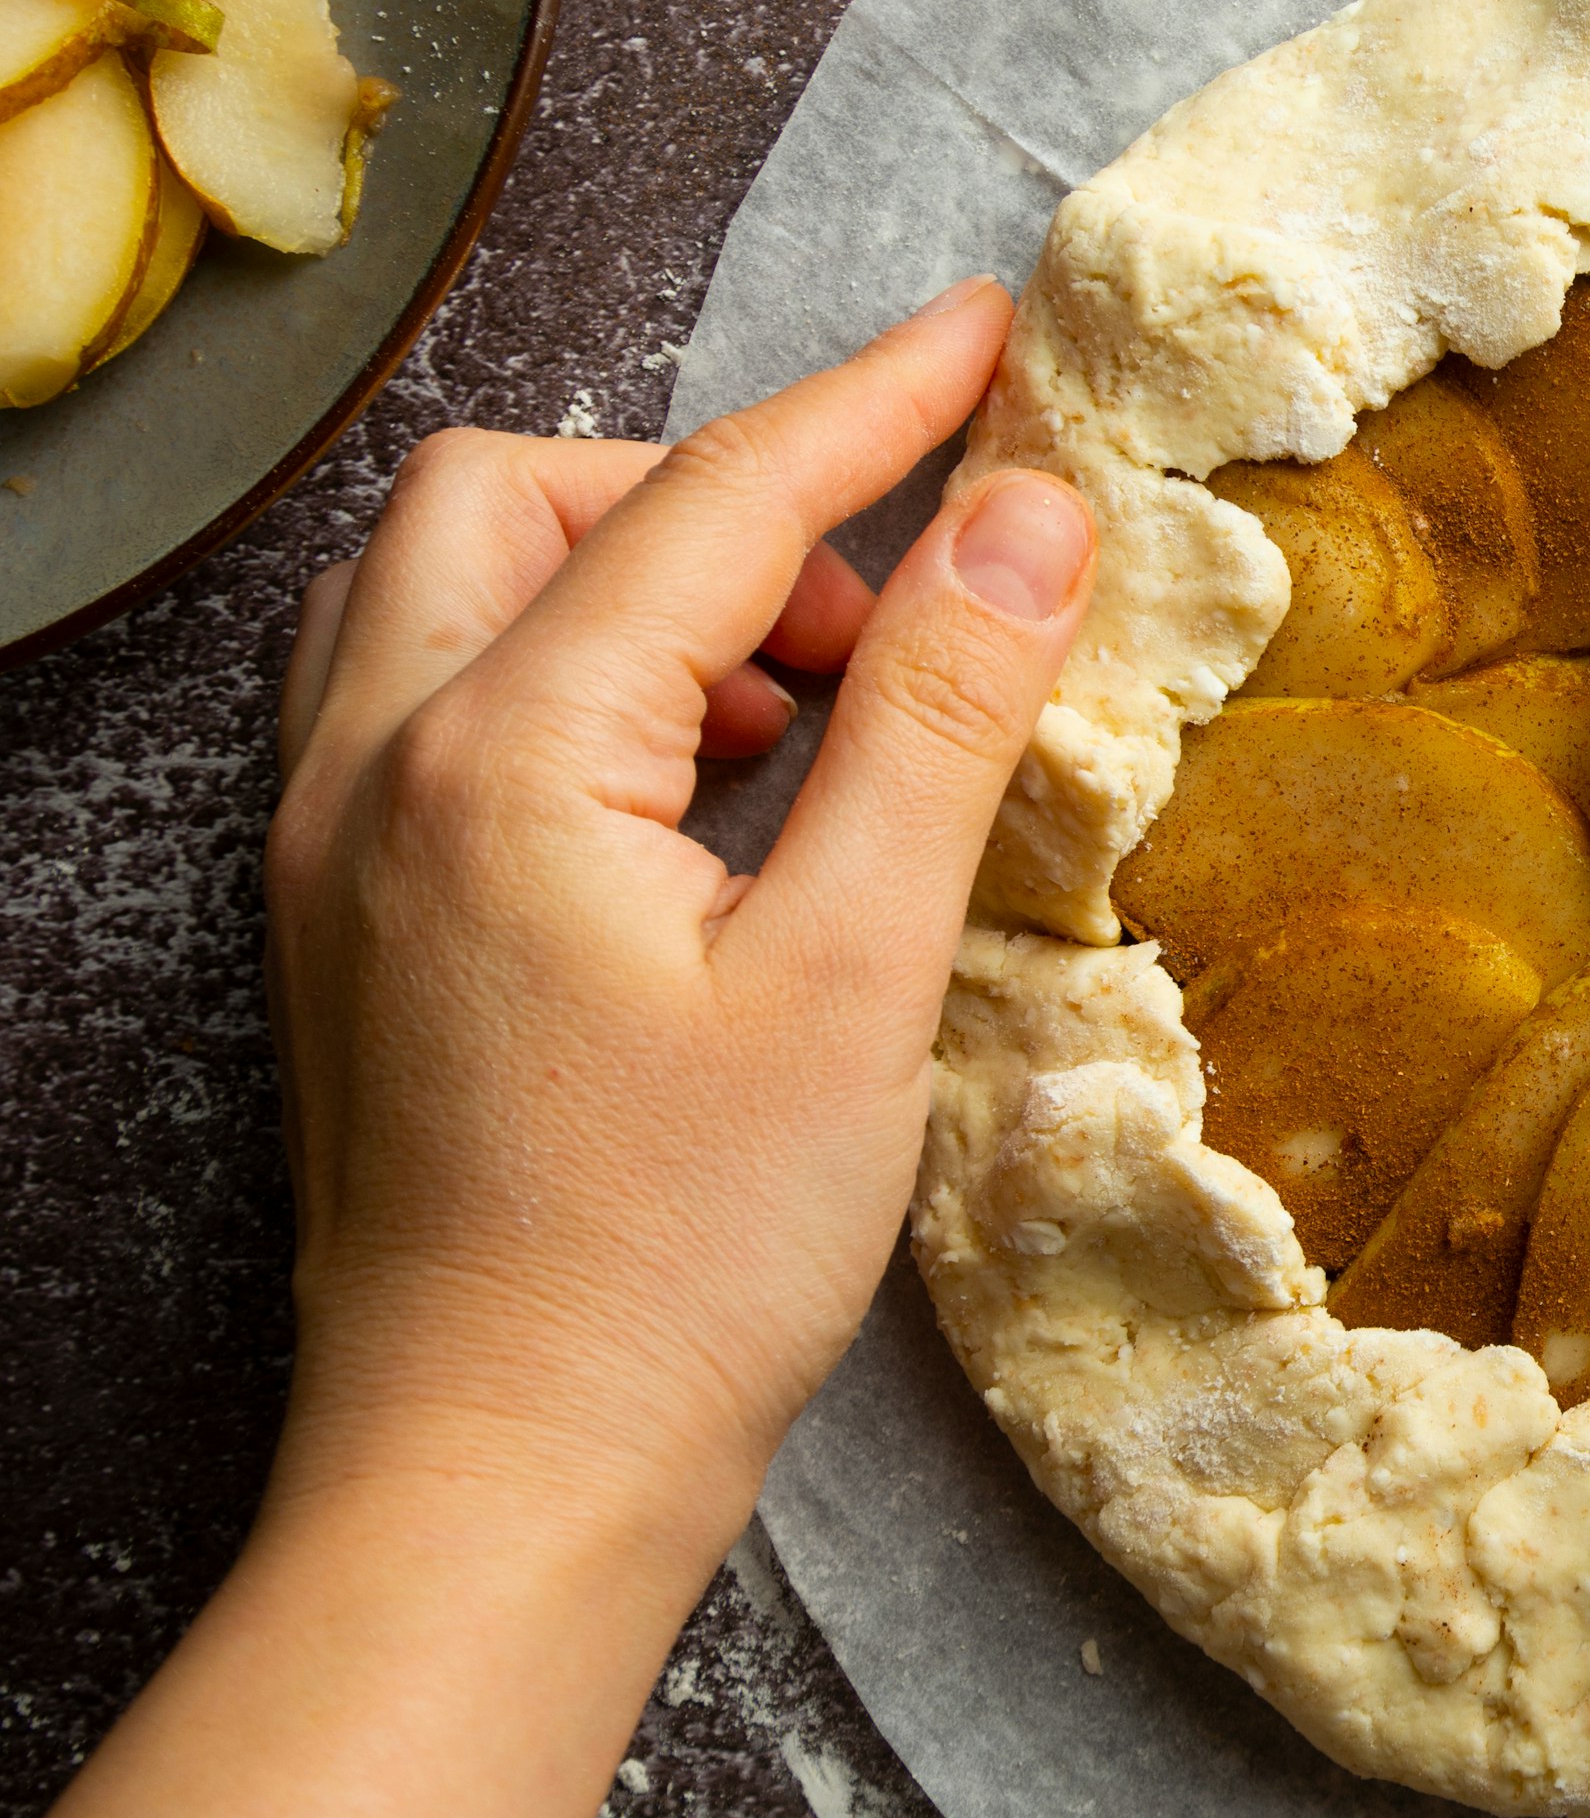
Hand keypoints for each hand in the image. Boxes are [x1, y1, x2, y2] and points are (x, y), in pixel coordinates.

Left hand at [0, 282, 1093, 1817]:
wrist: (497, 1481)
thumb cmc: (676, 1256)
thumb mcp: (857, 973)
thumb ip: (938, 717)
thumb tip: (1031, 514)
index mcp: (498, 755)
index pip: (709, 500)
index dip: (874, 406)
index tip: (997, 336)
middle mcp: (370, 766)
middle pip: (524, 497)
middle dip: (718, 497)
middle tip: (887, 613)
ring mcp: (330, 849)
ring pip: (452, 590)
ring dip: (630, 585)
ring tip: (803, 717)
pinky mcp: (344, 927)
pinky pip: (432, 703)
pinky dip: (570, 684)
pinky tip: (700, 807)